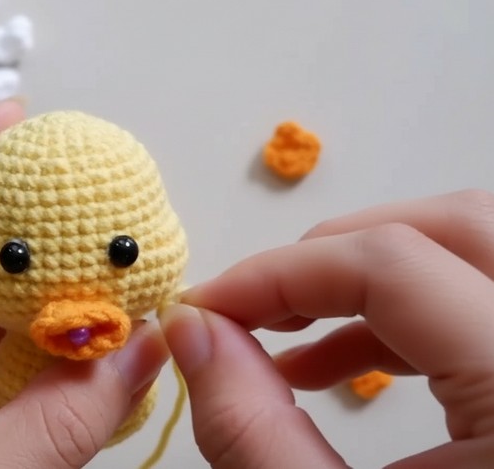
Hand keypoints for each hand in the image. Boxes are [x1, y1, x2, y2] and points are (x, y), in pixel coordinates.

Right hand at [161, 190, 493, 467]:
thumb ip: (255, 431)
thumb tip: (192, 334)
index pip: (394, 265)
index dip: (279, 273)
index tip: (206, 308)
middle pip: (453, 226)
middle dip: (333, 251)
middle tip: (254, 303)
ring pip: (469, 255)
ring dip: (368, 280)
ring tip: (284, 338)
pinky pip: (480, 305)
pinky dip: (403, 318)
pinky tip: (331, 366)